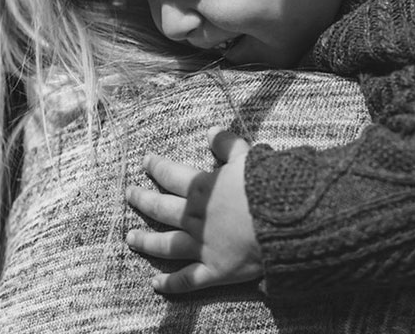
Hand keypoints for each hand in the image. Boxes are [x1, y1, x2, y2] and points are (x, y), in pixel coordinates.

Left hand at [126, 127, 262, 293]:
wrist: (284, 223)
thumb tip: (211, 131)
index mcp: (201, 189)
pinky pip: (187, 279)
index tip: (145, 162)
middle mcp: (195, 218)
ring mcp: (202, 246)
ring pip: (166, 244)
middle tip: (130, 195)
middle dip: (143, 200)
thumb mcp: (247, 157)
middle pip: (161, 208)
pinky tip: (155, 283)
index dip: (156, 167)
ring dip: (146, 241)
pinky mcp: (214, 271)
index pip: (171, 175)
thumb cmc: (266, 186)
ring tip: (130, 237)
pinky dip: (170, 284)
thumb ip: (226, 144)